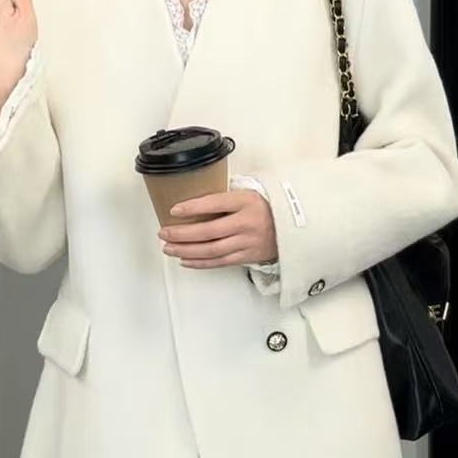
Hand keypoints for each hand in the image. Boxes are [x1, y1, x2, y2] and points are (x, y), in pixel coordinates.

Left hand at [158, 190, 277, 268]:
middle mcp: (246, 222)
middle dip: (182, 234)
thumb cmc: (265, 209)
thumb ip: (225, 199)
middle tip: (163, 233)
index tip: (174, 210)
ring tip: (168, 248)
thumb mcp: (248, 195)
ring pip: (211, 250)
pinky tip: (185, 259)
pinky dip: (200, 262)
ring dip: (186, 250)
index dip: (193, 207)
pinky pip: (220, 262)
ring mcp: (247, 242)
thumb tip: (193, 202)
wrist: (293, 227)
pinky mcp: (247, 257)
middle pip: (209, 231)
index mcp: (246, 201)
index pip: (215, 203)